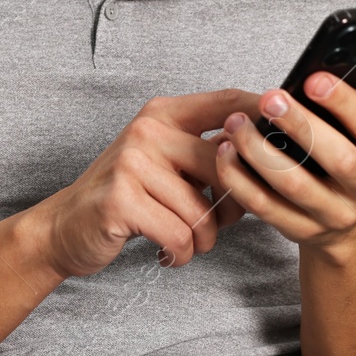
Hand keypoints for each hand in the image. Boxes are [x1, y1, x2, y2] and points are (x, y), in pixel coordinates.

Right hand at [31, 88, 258, 278]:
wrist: (66, 226)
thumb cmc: (128, 196)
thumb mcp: (165, 161)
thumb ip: (208, 151)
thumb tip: (270, 155)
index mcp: (164, 113)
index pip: (227, 102)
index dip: (264, 115)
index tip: (290, 137)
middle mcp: (148, 130)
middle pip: (226, 163)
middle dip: (234, 204)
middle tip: (219, 223)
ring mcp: (132, 163)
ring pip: (204, 210)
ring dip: (204, 239)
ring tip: (187, 241)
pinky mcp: (121, 200)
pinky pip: (180, 235)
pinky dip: (182, 253)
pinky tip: (169, 253)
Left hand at [212, 52, 355, 256]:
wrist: (351, 224)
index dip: (344, 101)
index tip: (314, 78)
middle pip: (337, 160)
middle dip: (301, 126)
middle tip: (270, 99)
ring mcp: (335, 215)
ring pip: (295, 186)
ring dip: (261, 153)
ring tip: (237, 123)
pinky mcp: (301, 231)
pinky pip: (265, 208)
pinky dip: (241, 181)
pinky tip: (226, 153)